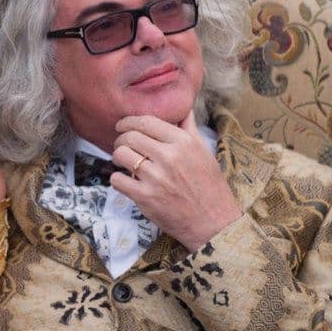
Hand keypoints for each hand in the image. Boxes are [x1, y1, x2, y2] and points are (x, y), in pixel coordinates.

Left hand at [110, 109, 241, 251]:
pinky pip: (117, 179)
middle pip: (130, 136)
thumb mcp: (204, 152)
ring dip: (118, 157)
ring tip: (123, 162)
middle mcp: (169, 156)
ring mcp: (156, 177)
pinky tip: (125, 180)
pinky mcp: (145, 197)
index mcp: (183, 142)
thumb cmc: (210, 186)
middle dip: (121, 139)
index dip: (129, 121)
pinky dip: (117, 179)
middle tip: (122, 145)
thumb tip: (183, 107)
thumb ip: (188, 128)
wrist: (214, 222)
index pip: (146, 121)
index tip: (122, 125)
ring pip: (121, 154)